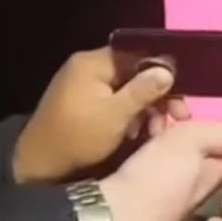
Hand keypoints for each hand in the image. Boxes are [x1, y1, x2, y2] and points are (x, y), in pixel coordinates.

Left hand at [13, 47, 191, 183]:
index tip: (182, 95)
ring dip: (146, 109)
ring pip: (128, 90)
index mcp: (93, 63)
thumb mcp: (116, 114)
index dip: (163, 71)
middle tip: (177, 118)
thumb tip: (168, 70)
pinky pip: (115, 101)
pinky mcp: (84, 104)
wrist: (39, 166)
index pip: (138, 54)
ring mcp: (85, 86)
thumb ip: (143, 90)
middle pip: (135, 72)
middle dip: (158, 96)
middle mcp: (88, 68)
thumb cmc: (78, 137)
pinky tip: (138, 134)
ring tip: (155, 132)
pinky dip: (130, 115)